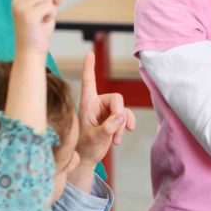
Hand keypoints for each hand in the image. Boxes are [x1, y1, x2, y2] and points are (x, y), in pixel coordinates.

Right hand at [8, 0, 62, 57]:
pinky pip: (49, 5)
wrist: (31, 51)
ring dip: (50, 7)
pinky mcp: (26, 14)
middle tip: (41, 14)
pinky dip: (51, 15)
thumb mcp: (48, 11)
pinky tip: (42, 24)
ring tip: (41, 20)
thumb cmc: (39, 31)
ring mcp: (19, 6)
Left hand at [75, 50, 135, 167]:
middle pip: (116, 99)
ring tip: (116, 140)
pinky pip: (126, 116)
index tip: (89, 53)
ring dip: (122, 125)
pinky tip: (121, 137)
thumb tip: (121, 117)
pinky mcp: (114, 118)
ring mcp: (106, 111)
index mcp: (87, 103)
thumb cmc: (84, 146)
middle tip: (117, 130)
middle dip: (119, 115)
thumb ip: (107, 127)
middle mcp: (97, 104)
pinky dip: (126, 126)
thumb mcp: (95, 137)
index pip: (88, 82)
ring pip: (123, 110)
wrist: (87, 157)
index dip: (89, 67)